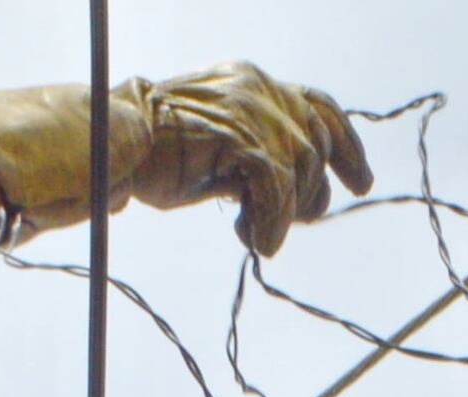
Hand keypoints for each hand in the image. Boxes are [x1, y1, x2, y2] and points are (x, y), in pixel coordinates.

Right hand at [0, 64, 374, 255]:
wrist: (108, 143)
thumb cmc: (151, 153)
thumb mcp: (214, 148)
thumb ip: (252, 157)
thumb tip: (288, 196)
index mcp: (252, 83)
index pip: (316, 106)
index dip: (345, 143)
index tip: (358, 178)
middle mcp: (257, 90)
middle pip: (315, 141)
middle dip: (316, 187)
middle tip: (308, 219)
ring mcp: (249, 113)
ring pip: (298, 169)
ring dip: (285, 211)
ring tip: (256, 234)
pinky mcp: (238, 140)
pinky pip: (274, 189)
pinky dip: (270, 222)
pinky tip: (255, 242)